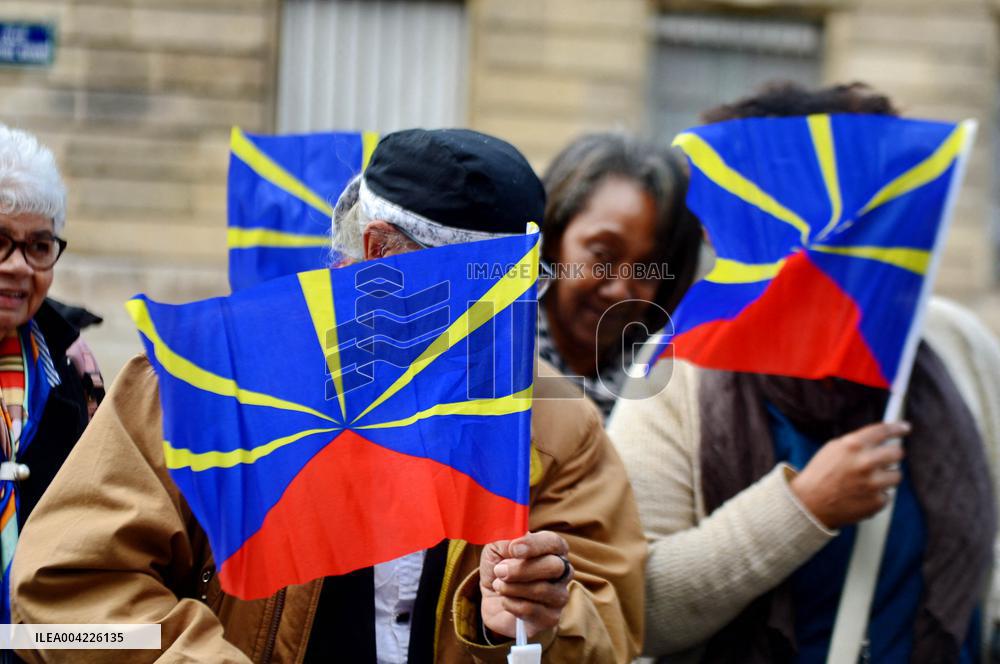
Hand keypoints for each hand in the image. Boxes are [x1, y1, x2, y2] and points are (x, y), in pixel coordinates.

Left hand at [479, 531, 571, 639]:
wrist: (493, 600)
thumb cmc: (499, 568)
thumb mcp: (496, 548)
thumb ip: (505, 540)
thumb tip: (514, 543)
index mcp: (552, 548)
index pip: (553, 542)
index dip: (534, 545)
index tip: (513, 549)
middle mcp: (562, 571)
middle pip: (553, 566)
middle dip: (521, 570)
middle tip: (500, 571)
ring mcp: (559, 595)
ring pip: (542, 590)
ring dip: (512, 587)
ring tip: (498, 585)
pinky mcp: (551, 617)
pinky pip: (532, 610)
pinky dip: (511, 604)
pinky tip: (505, 600)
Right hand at [790, 421, 909, 528]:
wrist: (809, 504)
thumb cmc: (819, 474)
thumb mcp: (833, 448)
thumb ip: (857, 443)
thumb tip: (880, 439)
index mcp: (853, 445)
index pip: (884, 431)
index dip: (897, 428)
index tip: (905, 428)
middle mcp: (865, 463)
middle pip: (897, 453)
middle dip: (893, 455)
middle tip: (885, 458)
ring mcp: (872, 484)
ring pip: (896, 475)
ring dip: (885, 477)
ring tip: (867, 481)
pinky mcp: (876, 502)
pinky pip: (887, 495)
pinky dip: (876, 495)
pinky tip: (861, 495)